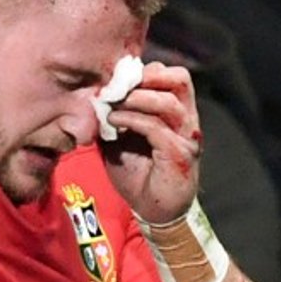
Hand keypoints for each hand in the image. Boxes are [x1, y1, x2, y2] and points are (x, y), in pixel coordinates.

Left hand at [101, 62, 203, 225]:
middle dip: (148, 77)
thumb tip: (93, 98)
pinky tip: (114, 121)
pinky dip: (133, 119)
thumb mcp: (119, 141)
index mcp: (177, 112)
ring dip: (137, 97)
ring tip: (113, 102)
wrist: (154, 210)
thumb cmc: (139, 175)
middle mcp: (187, 120)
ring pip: (168, 101)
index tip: (119, 78)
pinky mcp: (179, 154)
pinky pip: (157, 127)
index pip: (172, 76)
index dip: (148, 71)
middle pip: (180, 79)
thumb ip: (113, 117)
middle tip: (119, 84)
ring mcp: (186, 137)